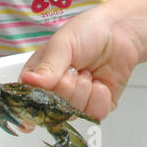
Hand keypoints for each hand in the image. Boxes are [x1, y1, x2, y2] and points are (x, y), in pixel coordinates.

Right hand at [18, 4, 141, 119]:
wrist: (120, 32)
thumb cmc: (88, 31)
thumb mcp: (63, 44)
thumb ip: (47, 65)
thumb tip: (30, 81)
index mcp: (38, 77)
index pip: (27, 100)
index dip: (36, 100)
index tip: (47, 92)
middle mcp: (54, 93)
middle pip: (53, 108)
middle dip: (68, 85)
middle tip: (75, 67)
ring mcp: (75, 102)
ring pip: (74, 113)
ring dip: (85, 89)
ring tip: (88, 71)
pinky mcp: (95, 107)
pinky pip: (94, 115)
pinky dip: (101, 98)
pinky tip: (101, 82)